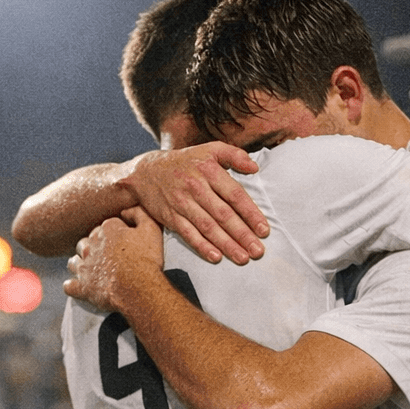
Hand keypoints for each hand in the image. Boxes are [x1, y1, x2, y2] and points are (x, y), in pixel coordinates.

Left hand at [65, 207, 165, 312]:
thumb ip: (139, 213)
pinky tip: (80, 286)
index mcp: (106, 230)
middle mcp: (91, 246)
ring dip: (82, 264)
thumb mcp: (151, 228)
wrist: (140, 289)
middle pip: (87, 242)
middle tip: (109, 257)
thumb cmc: (146, 260)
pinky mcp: (82, 286)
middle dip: (95, 248)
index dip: (115, 235)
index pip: (105, 227)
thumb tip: (126, 211)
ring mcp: (84, 267)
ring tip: (94, 270)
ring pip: (75, 261)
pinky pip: (70, 286)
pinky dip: (74, 286)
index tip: (123, 243)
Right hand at [118, 142, 265, 264]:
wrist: (145, 172)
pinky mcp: (170, 217)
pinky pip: (188, 233)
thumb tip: (255, 168)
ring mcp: (181, 203)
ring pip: (207, 227)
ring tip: (243, 257)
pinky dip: (202, 246)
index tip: (264, 230)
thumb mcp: (209, 150)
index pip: (234, 194)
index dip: (250, 213)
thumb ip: (234, 155)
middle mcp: (195, 187)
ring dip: (226, 244)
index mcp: (208, 170)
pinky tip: (216, 257)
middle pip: (223, 214)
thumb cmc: (184, 162)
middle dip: (242, 234)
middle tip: (258, 251)